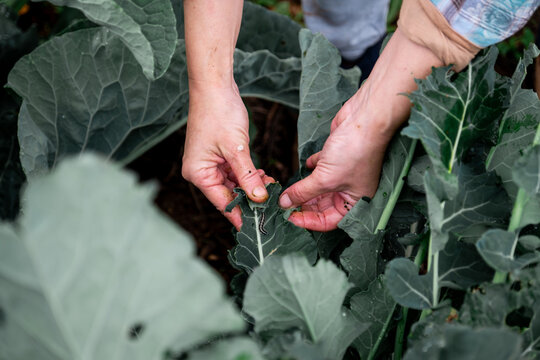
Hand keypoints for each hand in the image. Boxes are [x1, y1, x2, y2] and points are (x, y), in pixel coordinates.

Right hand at [182, 85, 272, 229]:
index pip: (223, 203)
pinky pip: (235, 172)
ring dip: (252, 187)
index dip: (241, 216)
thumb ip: (248, 176)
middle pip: (228, 195)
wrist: (214, 87)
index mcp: (198, 174)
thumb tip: (258, 198)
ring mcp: (209, 163)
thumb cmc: (219, 113)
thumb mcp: (237, 149)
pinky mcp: (219, 155)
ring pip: (234, 184)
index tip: (258, 228)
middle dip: (250, 199)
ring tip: (271, 187)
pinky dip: (249, 176)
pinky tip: (263, 176)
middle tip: (272, 205)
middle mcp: (201, 172)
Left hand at [279, 87, 392, 230]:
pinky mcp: (337, 156)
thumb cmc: (354, 152)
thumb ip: (303, 192)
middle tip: (284, 203)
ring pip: (319, 186)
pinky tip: (305, 165)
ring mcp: (343, 172)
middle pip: (322, 204)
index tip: (290, 217)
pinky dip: (312, 167)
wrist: (365, 119)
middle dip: (303, 204)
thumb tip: (285, 204)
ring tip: (287, 189)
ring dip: (304, 187)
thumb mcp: (325, 178)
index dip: (309, 221)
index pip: (329, 220)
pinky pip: (321, 167)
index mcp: (354, 201)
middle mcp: (350, 189)